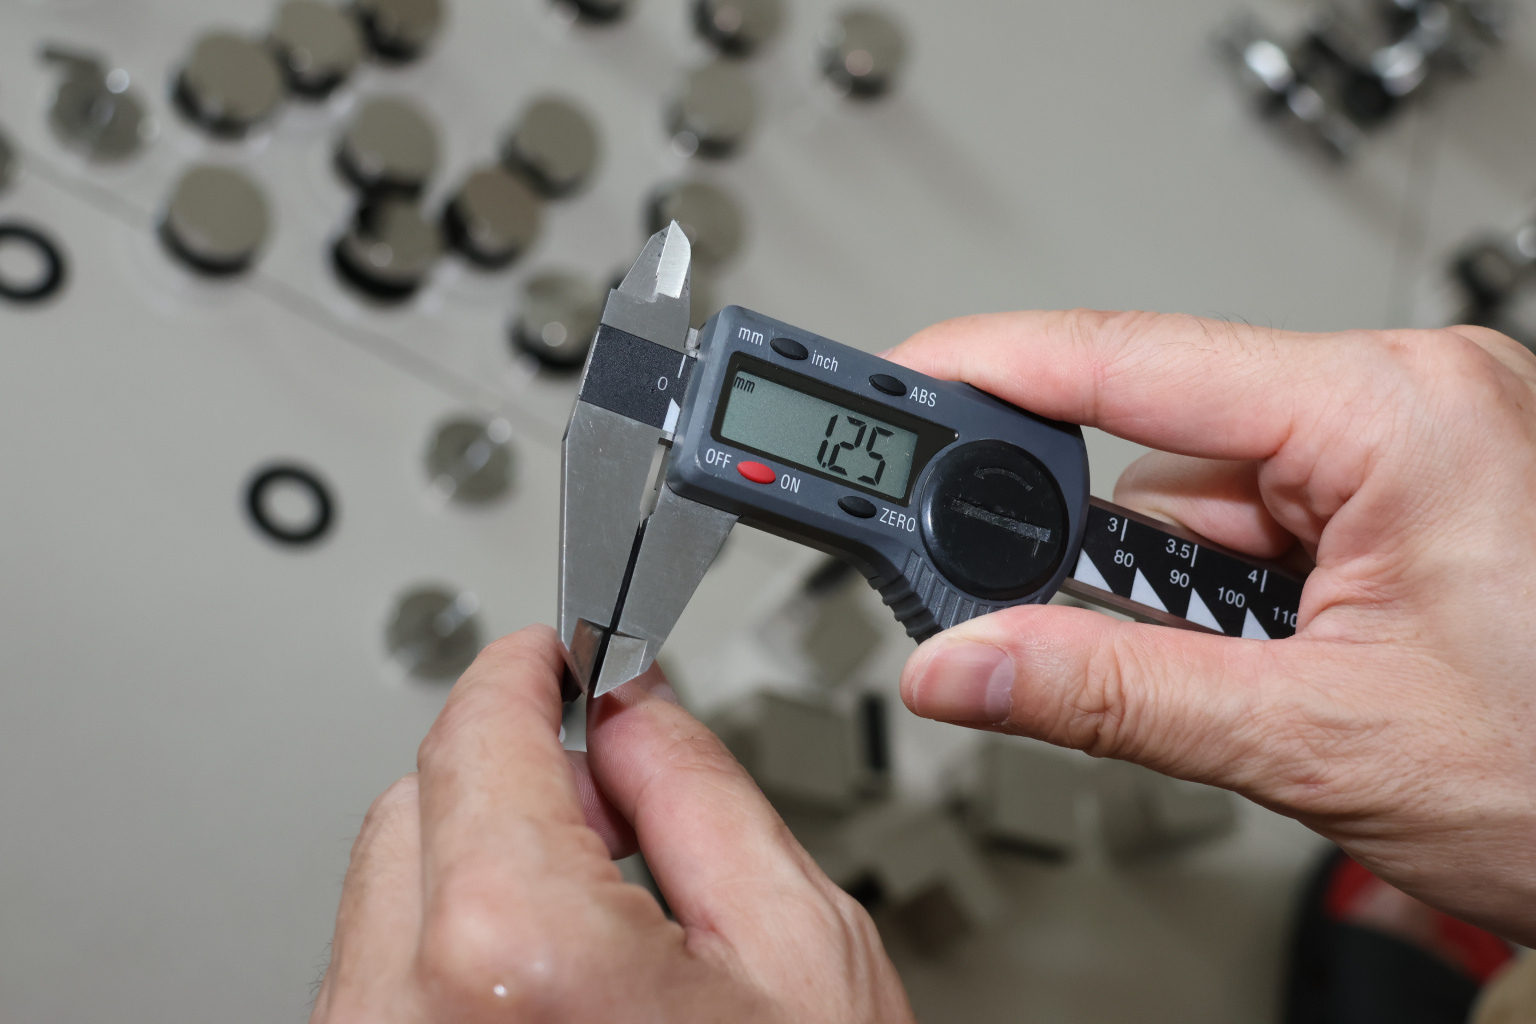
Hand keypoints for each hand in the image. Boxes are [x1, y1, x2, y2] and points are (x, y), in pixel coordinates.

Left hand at [310, 626, 911, 1023]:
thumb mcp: (796, 948)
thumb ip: (698, 791)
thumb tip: (631, 713)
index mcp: (511, 955)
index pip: (475, 733)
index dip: (527, 671)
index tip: (555, 653)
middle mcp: (396, 1019)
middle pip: (414, 801)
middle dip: (506, 769)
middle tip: (604, 783)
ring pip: (386, 891)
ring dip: (478, 860)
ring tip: (598, 912)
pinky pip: (380, 981)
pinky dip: (451, 946)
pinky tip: (549, 983)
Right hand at [889, 312, 1535, 943]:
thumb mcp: (1317, 738)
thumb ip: (1111, 695)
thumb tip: (966, 667)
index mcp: (1393, 412)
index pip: (1135, 358)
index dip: (996, 366)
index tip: (903, 377)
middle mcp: (1405, 404)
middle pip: (1165, 445)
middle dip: (1107, 547)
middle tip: (1033, 618)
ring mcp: (1414, 450)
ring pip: (1209, 499)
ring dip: (1180, 594)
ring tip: (1250, 689)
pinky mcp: (1413, 499)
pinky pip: (1265, 523)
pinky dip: (1230, 598)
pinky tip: (1274, 668)